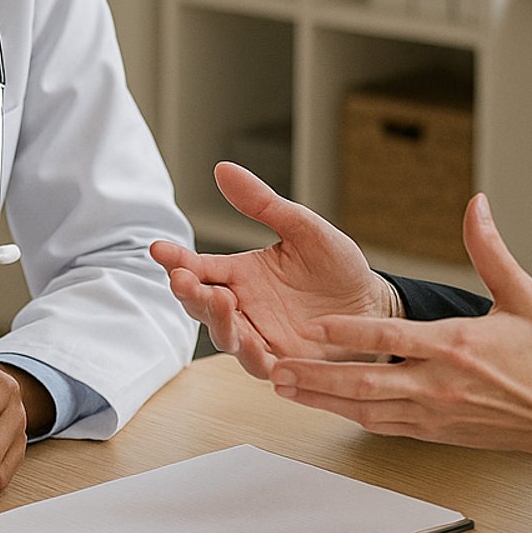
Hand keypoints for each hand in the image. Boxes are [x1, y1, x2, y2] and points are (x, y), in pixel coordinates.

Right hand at [149, 162, 395, 378]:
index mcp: (242, 274)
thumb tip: (222, 169)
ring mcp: (260, 336)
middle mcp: (244, 307)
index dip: (177, 259)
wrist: (375, 304)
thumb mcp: (302, 228)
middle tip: (182, 279)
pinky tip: (248, 342)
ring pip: (225, 335)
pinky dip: (250, 355)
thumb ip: (262, 203)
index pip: (200, 267)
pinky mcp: (283, 361)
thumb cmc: (338, 267)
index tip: (157, 248)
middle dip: (189, 293)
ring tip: (218, 300)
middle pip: (202, 304)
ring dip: (216, 321)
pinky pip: (259, 363)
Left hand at [269, 194, 531, 471]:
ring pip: (365, 408)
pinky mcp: (431, 431)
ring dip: (321, 399)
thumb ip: (490, 250)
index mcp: (455, 345)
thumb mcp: (522, 295)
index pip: (391, 338)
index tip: (314, 326)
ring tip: (282, 386)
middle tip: (276, 366)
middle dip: (317, 376)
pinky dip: (346, 415)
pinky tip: (320, 405)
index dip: (350, 333)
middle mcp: (438, 383)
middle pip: (366, 382)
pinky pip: (380, 425)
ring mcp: (432, 412)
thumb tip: (477, 204)